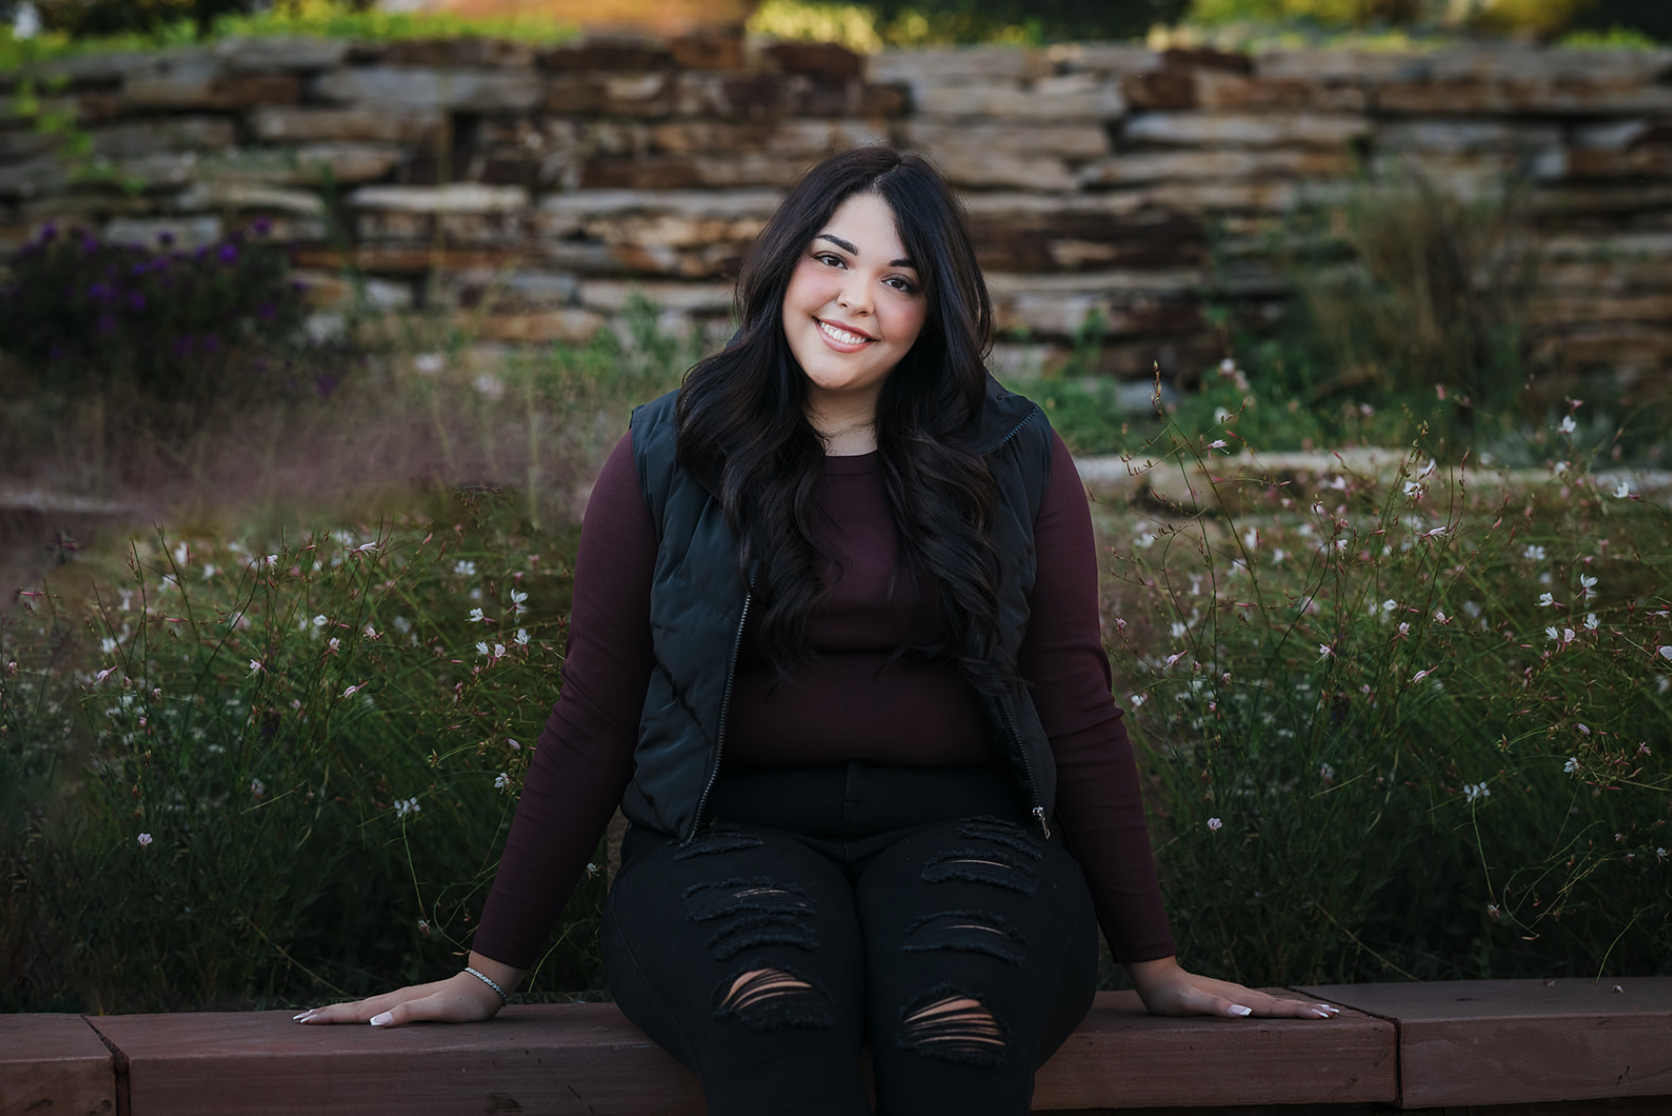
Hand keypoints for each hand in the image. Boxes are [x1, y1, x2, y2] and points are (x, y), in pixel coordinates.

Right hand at [294, 952, 521, 1027]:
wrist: (486, 985)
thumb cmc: (465, 1002)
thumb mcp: (439, 1010)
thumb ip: (408, 1014)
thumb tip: (374, 1023)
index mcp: (397, 1001)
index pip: (357, 1011)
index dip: (331, 1017)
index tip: (304, 1020)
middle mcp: (396, 998)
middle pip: (355, 1007)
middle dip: (327, 1014)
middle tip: (299, 1019)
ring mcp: (403, 999)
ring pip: (364, 1007)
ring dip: (341, 1013)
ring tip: (320, 1016)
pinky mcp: (412, 1002)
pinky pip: (378, 1008)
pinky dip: (360, 1013)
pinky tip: (361, 1017)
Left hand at [1126, 956, 1337, 1020]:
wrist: (1156, 978)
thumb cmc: (1170, 996)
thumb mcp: (1189, 1004)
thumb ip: (1216, 1007)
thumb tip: (1246, 1012)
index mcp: (1237, 997)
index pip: (1274, 1007)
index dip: (1300, 1012)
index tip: (1325, 1015)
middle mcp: (1240, 994)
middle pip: (1280, 1004)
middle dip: (1307, 1010)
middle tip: (1336, 1014)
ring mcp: (1236, 994)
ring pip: (1272, 1003)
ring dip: (1296, 1008)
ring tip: (1320, 1012)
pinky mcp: (1229, 997)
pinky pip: (1261, 1004)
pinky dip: (1279, 1008)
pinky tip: (1281, 1011)